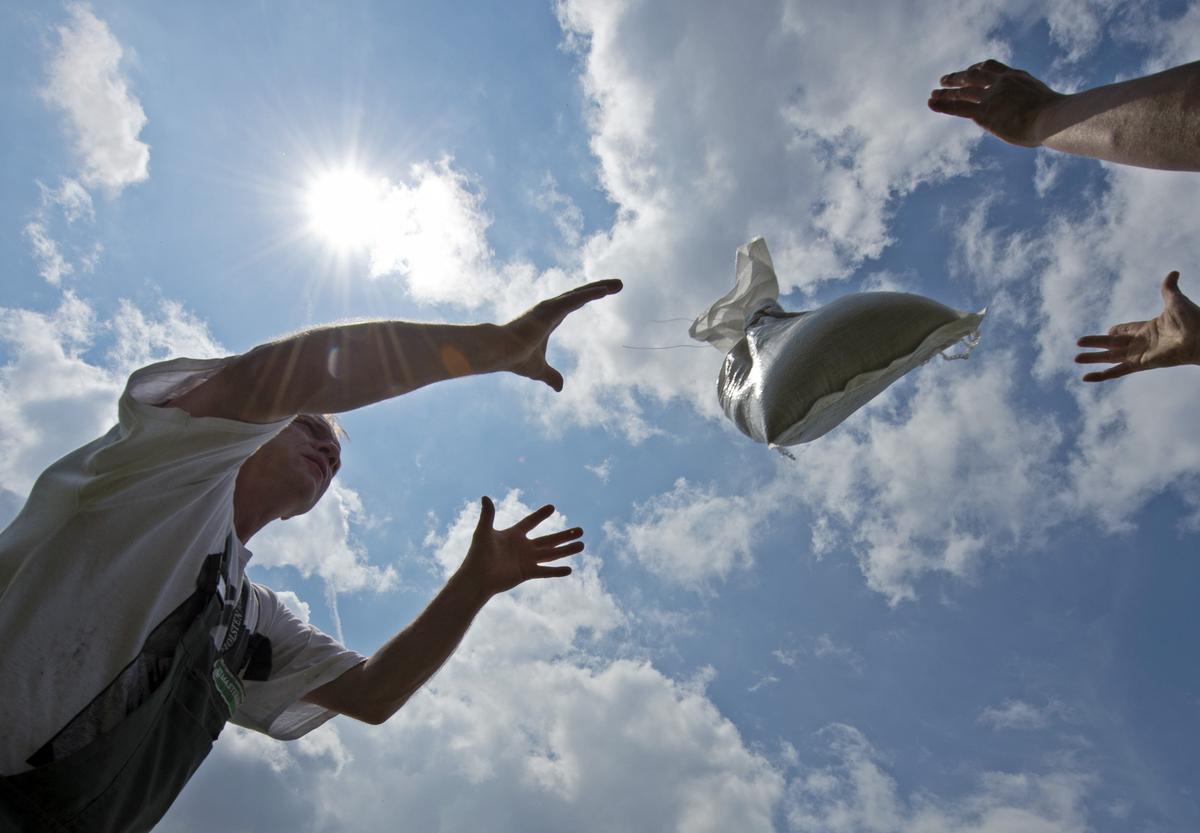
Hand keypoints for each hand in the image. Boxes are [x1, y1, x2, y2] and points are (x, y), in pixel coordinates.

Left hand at [458, 497, 584, 598]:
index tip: (552, 507)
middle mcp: (523, 547)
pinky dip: (556, 571)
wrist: (476, 578)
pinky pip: (545, 571)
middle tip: (581, 530)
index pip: (530, 522)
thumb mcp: (483, 532)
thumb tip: (485, 496)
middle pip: (548, 539)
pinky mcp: (527, 573)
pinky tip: (569, 569)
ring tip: (582, 545)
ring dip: (567, 550)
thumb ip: (487, 515)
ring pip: (551, 554)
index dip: (540, 515)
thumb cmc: (477, 554)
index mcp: (513, 535)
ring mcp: (527, 560)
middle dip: (565, 535)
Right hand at [501, 279, 621, 390]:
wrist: (499, 352)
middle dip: (600, 288)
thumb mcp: (539, 370)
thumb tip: (560, 388)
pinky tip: (605, 290)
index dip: (589, 296)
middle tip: (619, 285)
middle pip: (581, 295)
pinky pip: (575, 299)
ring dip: (600, 287)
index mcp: (549, 318)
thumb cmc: (515, 358)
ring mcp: (550, 307)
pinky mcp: (549, 309)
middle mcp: (550, 308)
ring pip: (580, 294)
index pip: (574, 303)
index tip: (604, 292)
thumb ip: (551, 376)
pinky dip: (590, 294)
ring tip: (619, 285)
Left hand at [929, 59, 1064, 146]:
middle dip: (959, 77)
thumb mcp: (1047, 106)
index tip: (971, 70)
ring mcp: (991, 97)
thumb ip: (1035, 109)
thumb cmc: (1057, 117)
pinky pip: (958, 107)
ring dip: (947, 92)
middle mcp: (1001, 83)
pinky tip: (931, 103)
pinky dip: (943, 104)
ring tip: (934, 94)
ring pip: (963, 91)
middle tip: (946, 80)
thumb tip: (1040, 123)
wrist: (1053, 118)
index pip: (993, 68)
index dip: (979, 68)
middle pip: (974, 76)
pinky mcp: (984, 113)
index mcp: (1017, 77)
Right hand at [1075, 272, 1199, 380]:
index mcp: (1148, 328)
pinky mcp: (1140, 364)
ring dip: (1092, 358)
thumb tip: (1173, 272)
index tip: (1109, 331)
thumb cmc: (1193, 319)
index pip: (1125, 330)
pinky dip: (1101, 376)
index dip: (1116, 331)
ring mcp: (1139, 354)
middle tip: (1079, 343)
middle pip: (1112, 344)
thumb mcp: (1175, 300)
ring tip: (1075, 358)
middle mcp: (1141, 343)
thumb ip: (1168, 288)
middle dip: (1095, 343)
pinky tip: (1086, 378)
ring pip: (1110, 358)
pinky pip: (1117, 371)